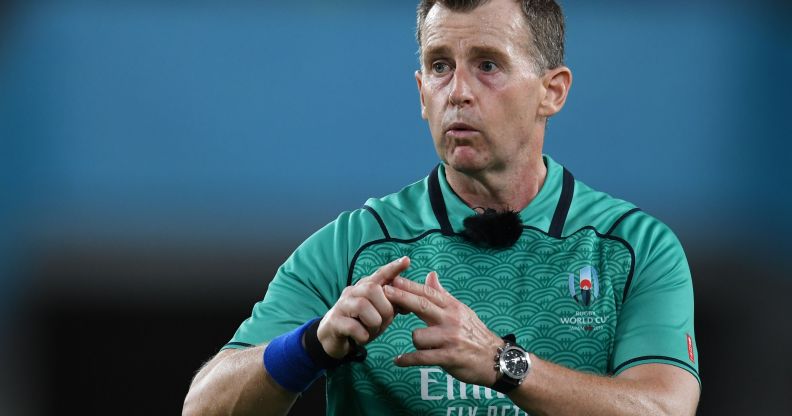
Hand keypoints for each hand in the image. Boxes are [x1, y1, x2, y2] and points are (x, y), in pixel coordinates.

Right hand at [317, 256, 409, 358]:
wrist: (333, 338)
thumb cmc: (360, 323)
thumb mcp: (378, 314)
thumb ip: (390, 306)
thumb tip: (409, 302)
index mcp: (365, 288)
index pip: (380, 274)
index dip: (393, 268)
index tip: (407, 260)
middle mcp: (352, 292)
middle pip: (372, 289)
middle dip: (385, 308)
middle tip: (383, 322)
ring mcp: (341, 305)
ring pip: (362, 306)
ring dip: (374, 323)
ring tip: (371, 331)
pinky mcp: (334, 321)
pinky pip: (353, 327)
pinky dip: (363, 335)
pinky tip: (362, 338)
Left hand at [384, 272, 502, 386]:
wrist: (496, 359)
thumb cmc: (474, 334)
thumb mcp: (461, 310)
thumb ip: (443, 294)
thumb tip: (431, 275)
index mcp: (453, 307)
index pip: (428, 293)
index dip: (410, 286)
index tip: (393, 279)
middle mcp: (451, 320)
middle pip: (422, 305)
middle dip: (402, 297)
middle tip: (385, 292)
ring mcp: (450, 338)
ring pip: (418, 336)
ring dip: (415, 340)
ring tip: (421, 345)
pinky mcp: (449, 357)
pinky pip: (422, 357)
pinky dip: (408, 359)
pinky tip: (398, 360)